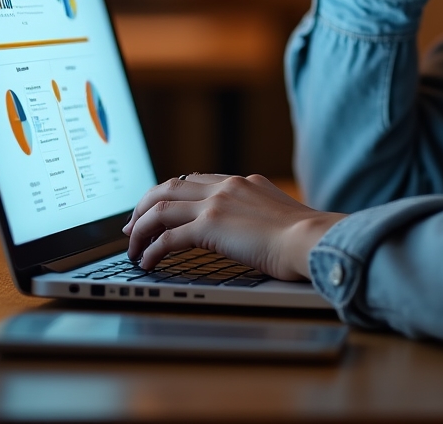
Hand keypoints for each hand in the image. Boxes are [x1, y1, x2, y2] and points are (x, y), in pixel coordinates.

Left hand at [122, 174, 344, 280]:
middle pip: (170, 186)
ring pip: (161, 208)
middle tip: (132, 226)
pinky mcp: (210, 225)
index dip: (170, 195)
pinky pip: (168, 237)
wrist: (311, 239)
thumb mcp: (278, 215)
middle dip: (145, 205)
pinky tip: (147, 262)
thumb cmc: (303, 237)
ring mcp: (217, 202)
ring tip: (132, 247)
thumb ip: (258, 215)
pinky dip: (152, 250)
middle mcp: (227, 185)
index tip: (158, 209)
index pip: (195, 180)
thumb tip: (252, 231)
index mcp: (242, 182)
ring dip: (141, 228)